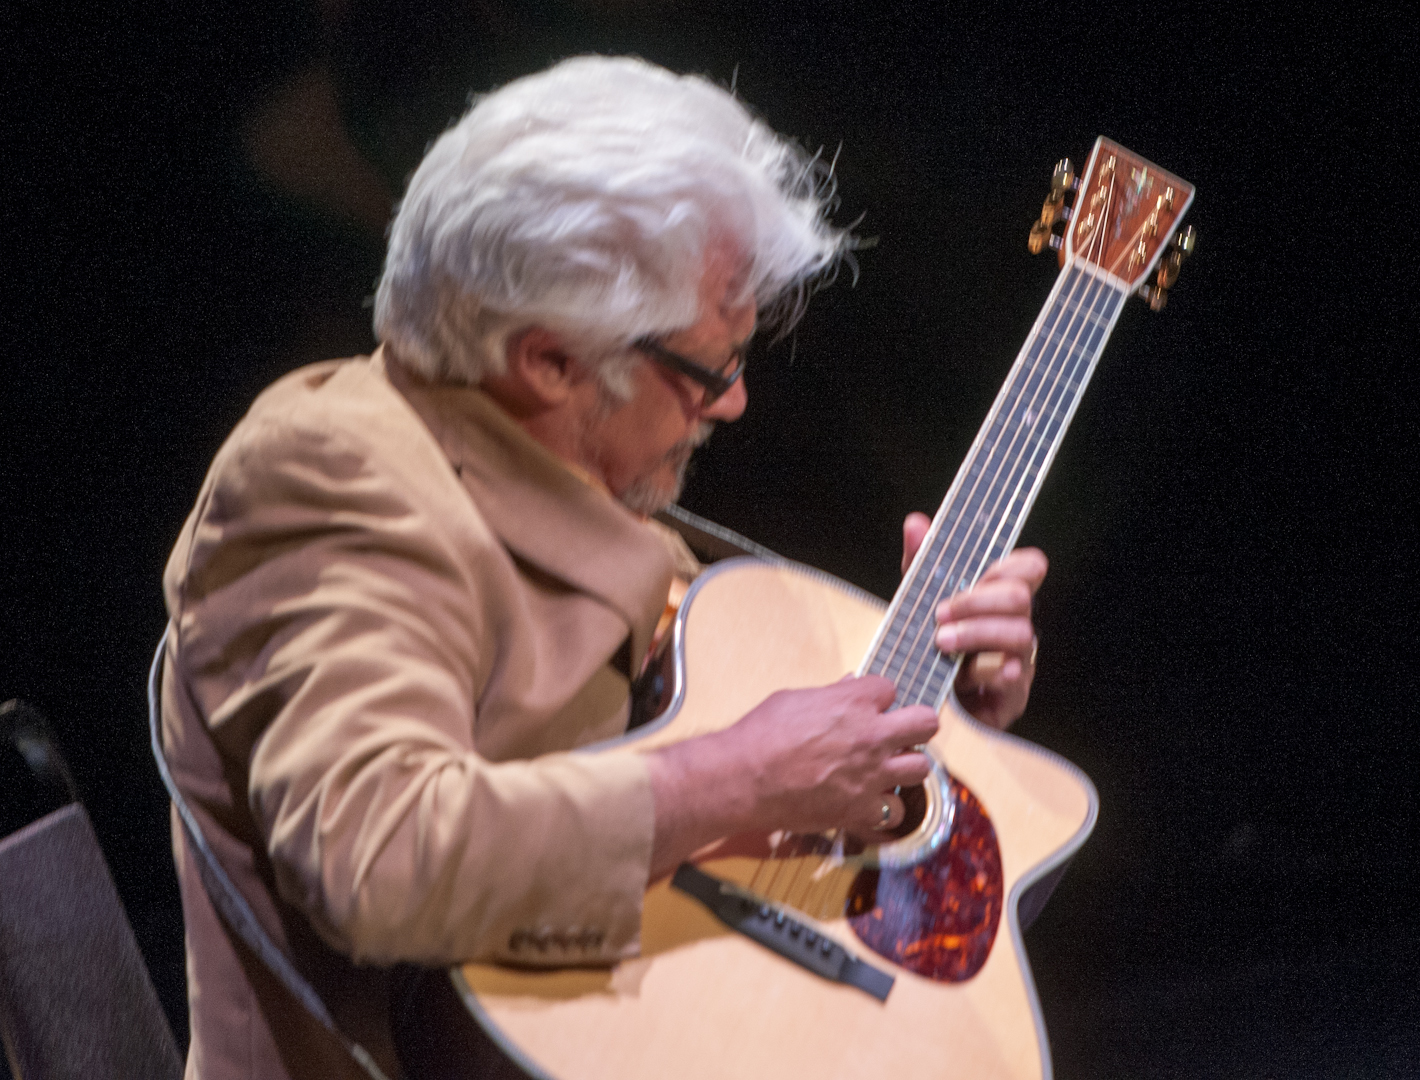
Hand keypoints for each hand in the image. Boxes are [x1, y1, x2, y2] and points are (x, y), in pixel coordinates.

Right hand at [646, 675, 938, 876]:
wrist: (744, 778)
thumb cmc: (761, 734)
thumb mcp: (794, 699)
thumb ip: (830, 694)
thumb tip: (848, 685)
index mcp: (855, 701)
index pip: (890, 688)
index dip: (878, 697)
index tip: (868, 705)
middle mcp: (873, 736)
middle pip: (926, 723)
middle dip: (916, 725)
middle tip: (900, 732)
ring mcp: (872, 775)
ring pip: (921, 768)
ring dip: (905, 766)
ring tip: (886, 768)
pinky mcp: (862, 809)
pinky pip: (897, 810)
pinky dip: (886, 807)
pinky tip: (871, 801)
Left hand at [902, 512, 1046, 729]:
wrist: (928, 695)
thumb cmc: (935, 643)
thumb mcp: (923, 599)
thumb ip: (921, 562)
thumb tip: (916, 524)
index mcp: (999, 598)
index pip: (1029, 568)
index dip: (1011, 565)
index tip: (977, 574)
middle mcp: (1015, 625)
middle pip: (1020, 597)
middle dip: (978, 601)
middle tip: (940, 614)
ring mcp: (1018, 659)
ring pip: (1020, 634)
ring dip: (978, 634)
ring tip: (941, 642)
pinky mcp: (1011, 694)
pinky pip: (1015, 680)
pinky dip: (992, 674)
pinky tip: (967, 674)